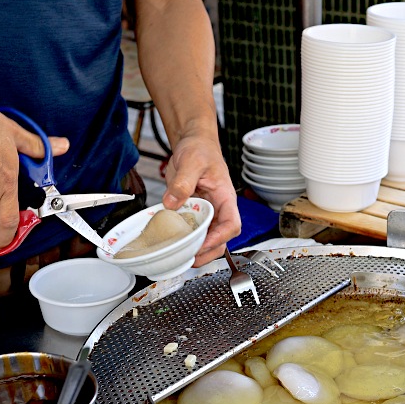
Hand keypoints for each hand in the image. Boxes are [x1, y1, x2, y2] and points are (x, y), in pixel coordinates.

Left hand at [162, 133, 240, 265]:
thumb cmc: (200, 150)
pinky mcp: (193, 213)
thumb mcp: (191, 161)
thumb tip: (172, 203)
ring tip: (181, 257)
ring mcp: (207, 213)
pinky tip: (173, 245)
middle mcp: (219, 209)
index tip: (203, 244)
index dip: (219, 237)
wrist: (193, 145)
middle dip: (208, 252)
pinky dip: (184, 240)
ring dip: (197, 250)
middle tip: (190, 258)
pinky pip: (192, 231)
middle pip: (222, 238)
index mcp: (225, 197)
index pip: (231, 224)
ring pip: (208, 239)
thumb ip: (183, 182)